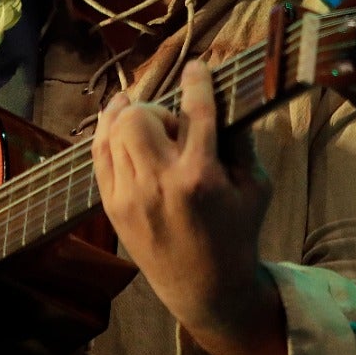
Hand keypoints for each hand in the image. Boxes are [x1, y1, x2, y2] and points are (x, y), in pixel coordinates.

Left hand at [92, 59, 285, 354]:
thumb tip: (228, 98)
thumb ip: (243, 141)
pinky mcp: (112, 207)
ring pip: (113, 130)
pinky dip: (108, 131)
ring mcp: (130, 196)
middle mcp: (160, 183)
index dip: (196, 81)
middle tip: (172, 126)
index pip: (194, 112)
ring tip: (149, 124)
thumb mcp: (257, 187)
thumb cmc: (238, 234)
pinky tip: (119, 121)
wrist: (205, 289)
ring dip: (132, 117)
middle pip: (140, 115)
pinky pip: (98, 154)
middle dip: (157, 108)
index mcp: (200, 177)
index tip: (198, 65)